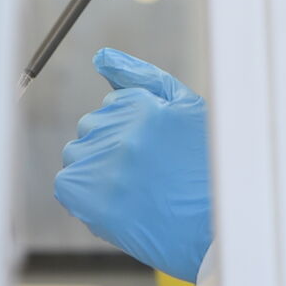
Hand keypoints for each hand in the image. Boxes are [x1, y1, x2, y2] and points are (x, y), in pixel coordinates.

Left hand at [54, 49, 212, 281]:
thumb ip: (141, 76)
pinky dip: (84, 194)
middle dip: (110, 147)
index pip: (111, 105)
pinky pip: (67, 185)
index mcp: (143, 105)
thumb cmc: (207, 165)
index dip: (131, 131)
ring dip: (96, 170)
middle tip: (145, 173)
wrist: (218, 228)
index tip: (153, 152)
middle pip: (90, 129)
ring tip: (133, 189)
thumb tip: (99, 57)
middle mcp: (120, 131)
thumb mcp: (185, 107)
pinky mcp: (93, 201)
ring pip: (76, 156)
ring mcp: (105, 167)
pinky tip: (115, 201)